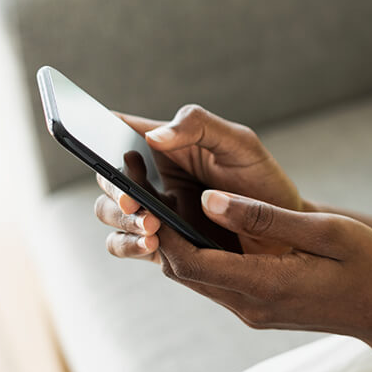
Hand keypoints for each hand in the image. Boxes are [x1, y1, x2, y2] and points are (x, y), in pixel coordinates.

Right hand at [94, 104, 303, 258]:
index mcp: (166, 144)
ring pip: (108, 212)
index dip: (93, 127)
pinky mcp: (159, 244)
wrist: (284, 230)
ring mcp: (152, 211)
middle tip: (131, 197)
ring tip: (151, 225)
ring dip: (119, 217)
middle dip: (110, 186)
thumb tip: (153, 135)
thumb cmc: (261, 178)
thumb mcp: (239, 143)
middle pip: (105, 176)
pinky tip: (152, 243)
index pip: (118, 129)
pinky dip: (128, 244)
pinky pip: (125, 244)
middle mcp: (152, 177)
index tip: (87, 134)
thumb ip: (199, 126)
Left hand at [156, 190, 371, 364]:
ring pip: (196, 277)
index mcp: (265, 284)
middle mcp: (250, 304)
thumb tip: (211, 200)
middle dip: (159, 232)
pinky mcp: (259, 306)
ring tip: (166, 200)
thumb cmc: (370, 267)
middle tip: (146, 190)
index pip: (191, 262)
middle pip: (183, 272)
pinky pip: (215, 280)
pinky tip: (202, 223)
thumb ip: (266, 217)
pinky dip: (201, 253)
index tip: (148, 192)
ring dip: (177, 243)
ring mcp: (253, 309)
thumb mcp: (327, 231)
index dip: (162, 229)